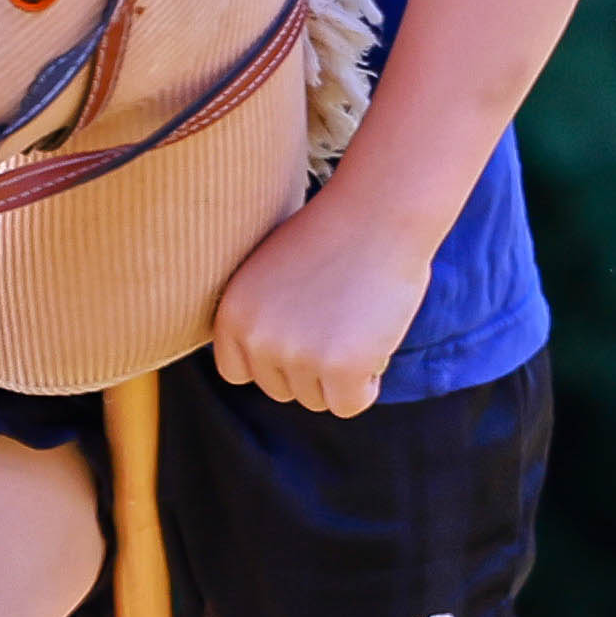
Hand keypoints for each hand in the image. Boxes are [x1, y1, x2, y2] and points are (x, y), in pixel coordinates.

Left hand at [206, 189, 430, 418]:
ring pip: (316, 400)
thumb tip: (275, 365)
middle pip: (281, 390)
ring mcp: (298, 355)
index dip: (274, 360)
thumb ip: (263, 317)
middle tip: (342, 323)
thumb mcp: (273, 271)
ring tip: (359, 325)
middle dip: (312, 368)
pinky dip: (366, 386)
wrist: (381, 211)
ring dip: (341, 376)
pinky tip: (376, 347)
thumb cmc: (337, 232)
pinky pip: (349, 405)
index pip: (239, 372)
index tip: (303, 335)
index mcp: (233, 313)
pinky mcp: (341, 367)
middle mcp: (258, 338)